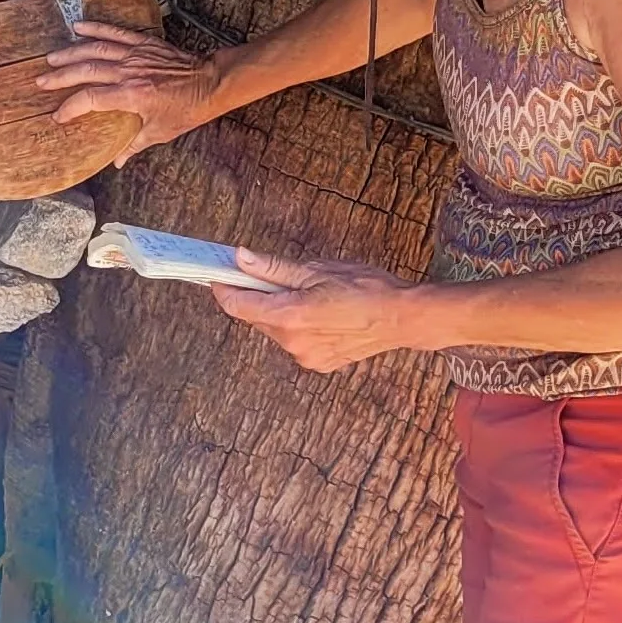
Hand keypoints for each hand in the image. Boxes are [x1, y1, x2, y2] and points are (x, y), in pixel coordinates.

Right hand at [41, 25, 223, 152]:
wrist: (211, 82)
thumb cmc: (188, 108)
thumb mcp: (160, 131)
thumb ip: (134, 145)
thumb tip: (117, 162)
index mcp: (131, 95)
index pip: (90, 100)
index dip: (70, 108)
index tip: (59, 115)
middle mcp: (130, 72)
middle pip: (86, 71)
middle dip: (61, 77)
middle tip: (41, 82)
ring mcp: (135, 55)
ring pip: (95, 50)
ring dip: (71, 53)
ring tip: (51, 58)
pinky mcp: (143, 43)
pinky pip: (115, 33)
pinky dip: (96, 28)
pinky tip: (78, 27)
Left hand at [213, 252, 428, 371]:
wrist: (402, 318)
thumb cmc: (365, 287)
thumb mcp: (317, 269)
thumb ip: (274, 268)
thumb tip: (241, 258)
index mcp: (290, 315)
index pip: (239, 306)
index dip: (225, 289)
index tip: (219, 275)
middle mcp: (293, 342)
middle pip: (257, 318)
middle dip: (258, 297)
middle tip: (274, 276)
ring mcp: (305, 356)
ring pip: (276, 331)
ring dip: (280, 313)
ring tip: (311, 296)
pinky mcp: (318, 364)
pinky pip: (295, 342)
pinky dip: (298, 328)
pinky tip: (322, 315)